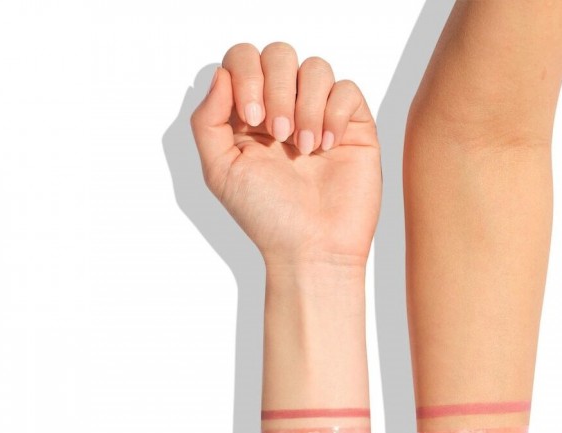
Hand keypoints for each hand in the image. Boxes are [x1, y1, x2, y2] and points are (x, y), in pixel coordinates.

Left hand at [190, 42, 380, 266]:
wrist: (312, 249)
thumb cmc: (268, 218)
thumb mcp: (220, 171)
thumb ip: (207, 120)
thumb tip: (222, 75)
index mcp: (249, 115)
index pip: (244, 60)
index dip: (247, 77)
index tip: (252, 120)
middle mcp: (284, 109)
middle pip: (279, 54)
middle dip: (276, 89)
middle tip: (280, 135)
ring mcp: (320, 116)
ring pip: (315, 68)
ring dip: (306, 106)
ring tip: (305, 149)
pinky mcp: (353, 128)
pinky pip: (347, 90)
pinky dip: (334, 113)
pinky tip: (328, 146)